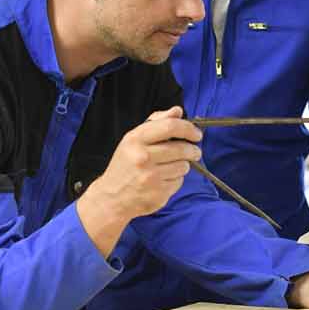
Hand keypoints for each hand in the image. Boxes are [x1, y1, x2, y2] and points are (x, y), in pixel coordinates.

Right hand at [76, 107, 200, 256]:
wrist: (112, 198)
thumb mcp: (133, 140)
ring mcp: (151, 177)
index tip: (196, 134)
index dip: (188, 128)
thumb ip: (156, 122)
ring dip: (183, 165)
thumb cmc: (124, 166)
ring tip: (170, 167)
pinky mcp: (158, 194)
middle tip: (194, 151)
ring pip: (184, 166)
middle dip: (193, 150)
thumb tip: (177, 111)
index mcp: (135, 139)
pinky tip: (164, 180)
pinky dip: (176, 180)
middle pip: (181, 148)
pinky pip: (179, 182)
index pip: (170, 127)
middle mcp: (142, 157)